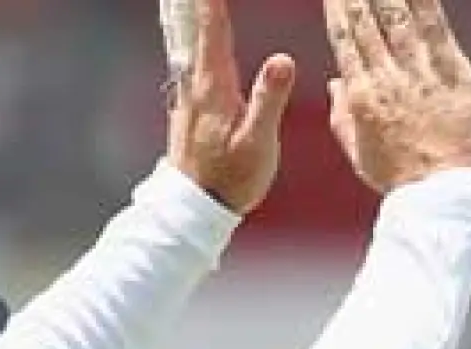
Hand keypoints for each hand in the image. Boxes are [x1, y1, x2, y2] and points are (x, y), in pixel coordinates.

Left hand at [162, 0, 299, 214]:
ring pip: (188, 44)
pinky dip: (193, 41)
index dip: (213, 4)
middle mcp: (194, 85)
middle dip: (197, 5)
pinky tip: (195, 38)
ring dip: (192, 18)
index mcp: (214, 88)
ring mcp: (187, 95)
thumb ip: (269, 99)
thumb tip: (282, 60)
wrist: (196, 205)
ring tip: (196, 2)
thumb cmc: (231, 177)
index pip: (214, 33)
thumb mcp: (259, 141)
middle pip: (194, 31)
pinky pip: (190, 62)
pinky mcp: (188, 107)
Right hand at [323, 0, 470, 194]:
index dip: (337, 10)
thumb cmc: (404, 181)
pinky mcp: (455, 77)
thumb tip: (334, 83)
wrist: (444, 197)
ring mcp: (421, 76)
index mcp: (362, 94)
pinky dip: (426, 4)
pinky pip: (437, 31)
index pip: (344, 40)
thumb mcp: (361, 154)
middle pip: (366, 22)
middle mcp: (387, 79)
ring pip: (398, 19)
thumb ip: (343, 116)